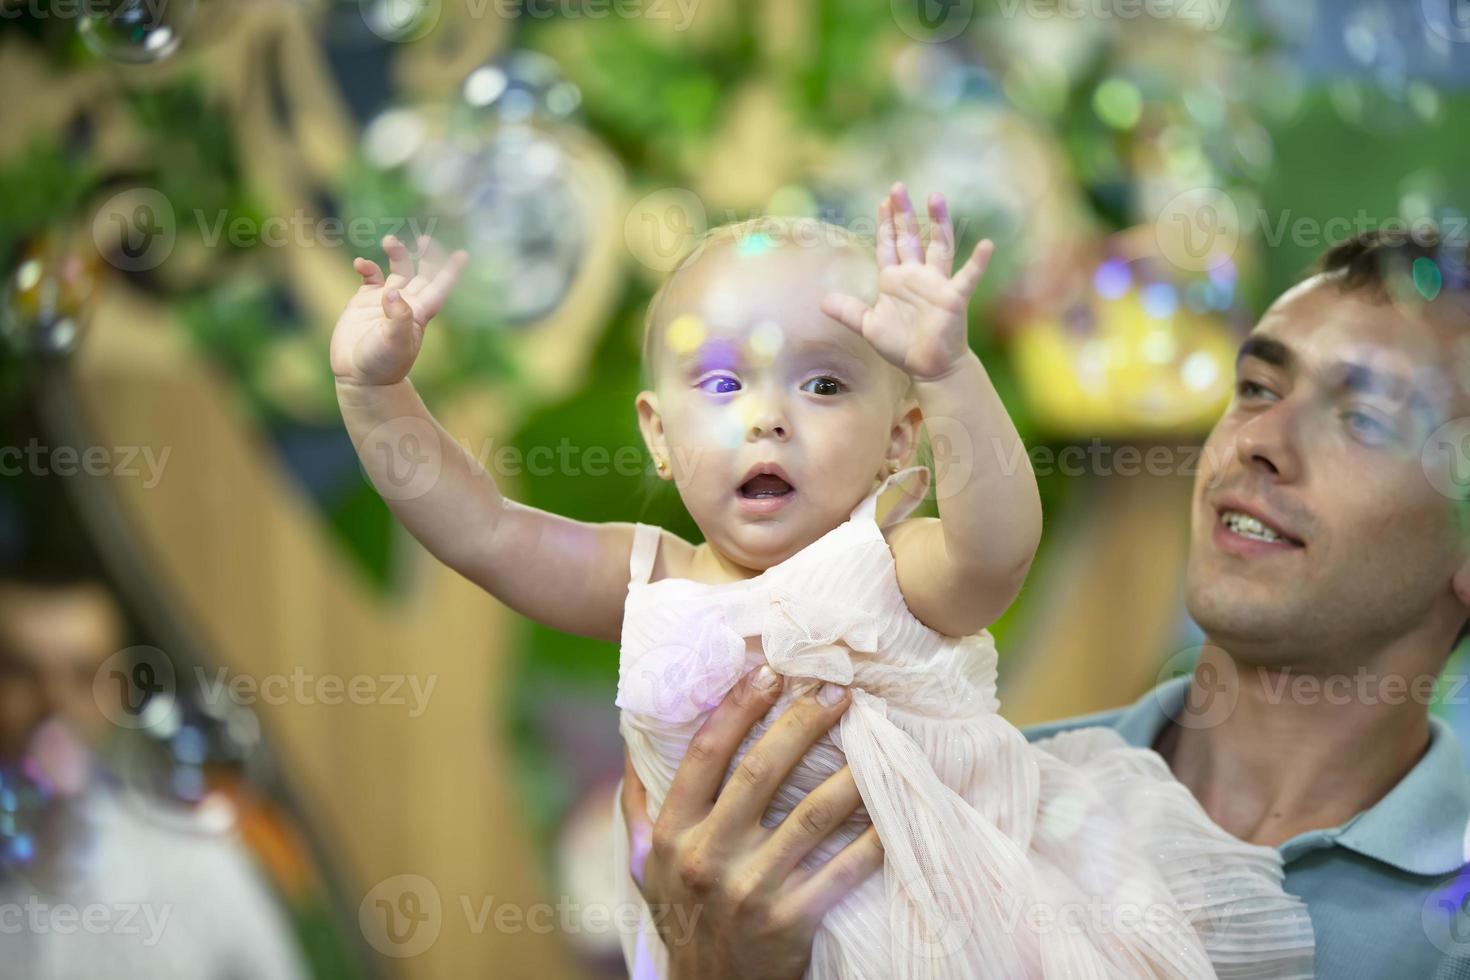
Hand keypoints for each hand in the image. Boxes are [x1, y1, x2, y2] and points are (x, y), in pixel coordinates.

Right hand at [330, 234, 467, 385]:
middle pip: (422, 272)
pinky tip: (360, 264)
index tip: (463, 254)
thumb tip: (392, 291)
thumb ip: (397, 317)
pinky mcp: (363, 301)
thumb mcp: (394, 342)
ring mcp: (385, 300)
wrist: (358, 376)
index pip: (439, 287)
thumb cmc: (382, 365)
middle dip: (426, 255)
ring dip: (396, 253)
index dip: (451, 271)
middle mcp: (406, 303)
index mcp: (420, 312)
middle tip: (425, 239)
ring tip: (389, 241)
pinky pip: (369, 276)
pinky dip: (366, 266)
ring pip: (397, 269)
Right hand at [620, 668, 881, 979]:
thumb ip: (638, 806)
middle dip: (803, 724)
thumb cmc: (682, 920)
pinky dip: (872, 836)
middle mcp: (705, 858)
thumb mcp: (642, 868)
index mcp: (670, 835)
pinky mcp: (791, 922)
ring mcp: (750, 891)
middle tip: (837, 690)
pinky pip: (842, 869)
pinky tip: (889, 806)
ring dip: (848, 772)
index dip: (738, 708)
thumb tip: (633, 740)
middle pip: (761, 773)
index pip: (705, 755)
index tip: (770, 672)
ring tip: (876, 739)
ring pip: (810, 815)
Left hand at [820, 182, 992, 382]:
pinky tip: (987, 245)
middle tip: (898, 188)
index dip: (885, 224)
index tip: (883, 200)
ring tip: (936, 196)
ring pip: (939, 246)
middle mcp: (916, 275)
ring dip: (938, 222)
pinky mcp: (953, 298)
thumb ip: (848, 312)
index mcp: (895, 279)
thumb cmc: (901, 345)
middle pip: (910, 237)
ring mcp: (937, 283)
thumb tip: (822, 301)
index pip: (889, 244)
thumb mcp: (869, 326)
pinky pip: (968, 277)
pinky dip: (978, 263)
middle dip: (903, 213)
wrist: (928, 366)